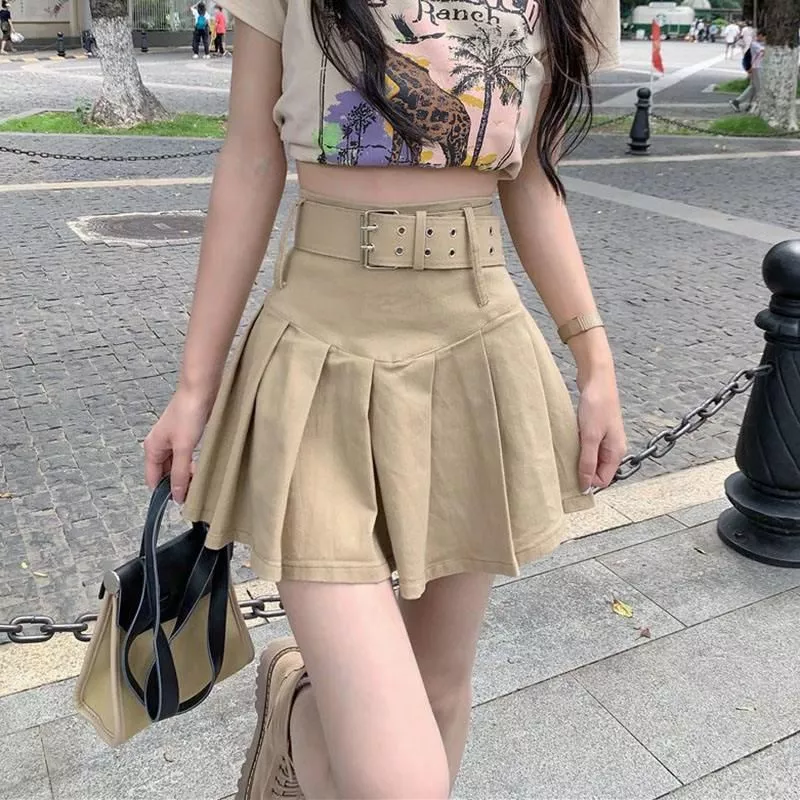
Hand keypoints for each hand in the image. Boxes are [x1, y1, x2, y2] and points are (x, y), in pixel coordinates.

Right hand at [143, 388, 211, 503]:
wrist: (200, 390)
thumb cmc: (188, 413)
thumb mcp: (184, 447)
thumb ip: (181, 472)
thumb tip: (177, 495)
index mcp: (152, 448)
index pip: (153, 480)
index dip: (164, 493)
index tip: (179, 503)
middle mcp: (159, 445)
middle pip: (165, 474)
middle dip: (178, 484)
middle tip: (194, 494)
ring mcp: (172, 440)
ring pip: (176, 466)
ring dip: (186, 475)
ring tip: (200, 482)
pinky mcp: (186, 436)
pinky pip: (185, 457)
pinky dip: (192, 465)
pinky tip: (202, 469)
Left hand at [576, 367, 626, 491]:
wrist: (597, 377)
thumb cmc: (596, 405)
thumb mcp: (590, 437)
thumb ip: (587, 462)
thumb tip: (585, 487)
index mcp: (616, 452)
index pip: (603, 481)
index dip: (587, 482)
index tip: (569, 477)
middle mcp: (612, 448)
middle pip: (596, 471)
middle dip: (581, 470)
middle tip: (564, 464)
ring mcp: (604, 438)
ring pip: (590, 458)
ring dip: (577, 458)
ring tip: (565, 451)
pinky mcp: (595, 429)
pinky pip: (586, 446)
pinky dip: (576, 446)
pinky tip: (567, 441)